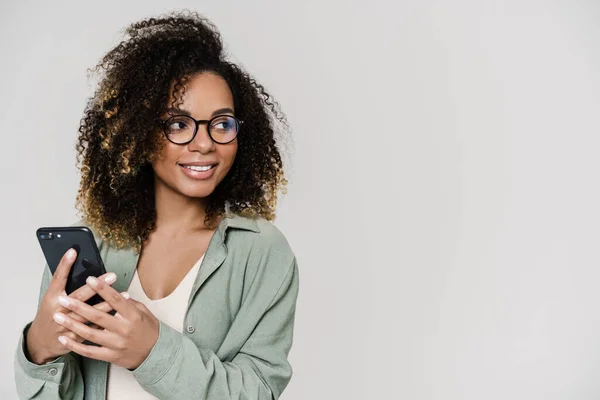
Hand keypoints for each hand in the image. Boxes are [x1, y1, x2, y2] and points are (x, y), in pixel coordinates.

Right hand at [26, 248, 120, 364]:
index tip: (73, 251)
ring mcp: (66, 324)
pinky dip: (107, 322)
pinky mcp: (75, 337)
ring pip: (90, 314)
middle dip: (97, 286)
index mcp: (52, 298)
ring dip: (108, 304)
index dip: (65, 264)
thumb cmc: (49, 314)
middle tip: (112, 276)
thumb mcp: (52, 298)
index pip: (58, 278)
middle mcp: (59, 310)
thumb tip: (78, 266)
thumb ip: (64, 285)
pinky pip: (93, 329)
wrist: (41, 341)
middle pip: (79, 296)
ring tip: (124, 295)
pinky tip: (120, 315)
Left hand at [52, 275, 159, 369]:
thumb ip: (129, 303)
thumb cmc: (149, 330)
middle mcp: (124, 329)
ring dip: (72, 325)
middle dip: (78, 307)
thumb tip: (115, 293)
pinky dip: (75, 346)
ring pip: (90, 334)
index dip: (102, 289)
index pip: (115, 299)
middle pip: (98, 316)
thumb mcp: (144, 312)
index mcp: (133, 316)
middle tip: (63, 299)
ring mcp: (116, 344)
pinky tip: (63, 339)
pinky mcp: (110, 356)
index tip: (90, 279)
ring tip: (57, 317)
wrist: (155, 353)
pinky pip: (90, 351)